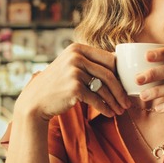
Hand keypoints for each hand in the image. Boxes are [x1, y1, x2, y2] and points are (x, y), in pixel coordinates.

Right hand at [15, 43, 130, 120]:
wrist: (36, 100)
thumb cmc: (58, 84)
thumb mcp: (71, 66)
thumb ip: (90, 62)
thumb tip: (118, 62)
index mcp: (78, 48)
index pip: (109, 60)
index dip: (121, 75)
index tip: (126, 87)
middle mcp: (76, 57)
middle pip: (109, 74)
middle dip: (121, 91)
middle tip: (127, 103)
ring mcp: (74, 72)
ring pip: (104, 89)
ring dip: (115, 102)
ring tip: (120, 111)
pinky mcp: (74, 88)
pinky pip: (96, 100)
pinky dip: (105, 108)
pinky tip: (110, 114)